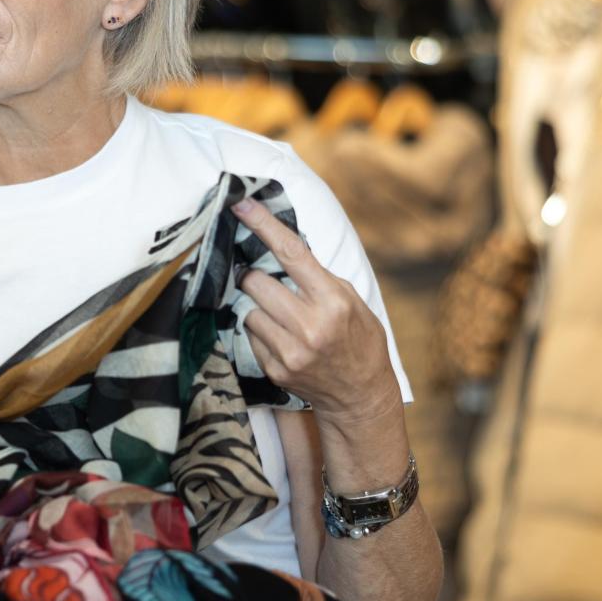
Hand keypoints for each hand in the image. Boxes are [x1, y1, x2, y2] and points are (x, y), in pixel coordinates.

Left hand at [233, 198, 400, 423]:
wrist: (360, 395)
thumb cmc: (358, 340)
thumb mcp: (352, 301)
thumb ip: (319, 277)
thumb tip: (281, 247)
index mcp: (333, 301)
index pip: (291, 254)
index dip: (263, 225)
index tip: (241, 205)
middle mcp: (311, 326)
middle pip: (256, 282)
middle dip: (253, 275)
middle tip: (262, 279)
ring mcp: (290, 351)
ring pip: (248, 309)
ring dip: (256, 306)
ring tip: (279, 315)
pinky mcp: (275, 369)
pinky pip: (250, 336)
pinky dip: (259, 331)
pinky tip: (279, 338)